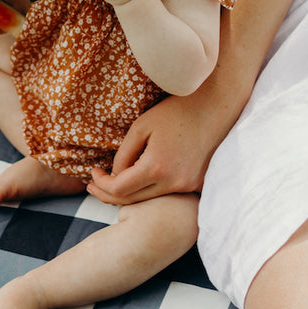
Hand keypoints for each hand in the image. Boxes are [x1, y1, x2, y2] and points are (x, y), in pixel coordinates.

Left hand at [87, 93, 218, 204]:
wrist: (214, 107)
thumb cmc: (175, 111)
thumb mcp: (140, 128)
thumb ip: (123, 154)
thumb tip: (115, 175)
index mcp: (156, 168)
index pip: (119, 189)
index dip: (101, 184)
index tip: (93, 173)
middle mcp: (174, 183)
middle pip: (132, 201)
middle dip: (108, 194)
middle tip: (93, 186)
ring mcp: (188, 186)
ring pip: (149, 199)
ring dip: (128, 194)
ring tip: (110, 185)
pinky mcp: (197, 184)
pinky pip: (167, 193)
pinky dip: (149, 190)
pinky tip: (137, 182)